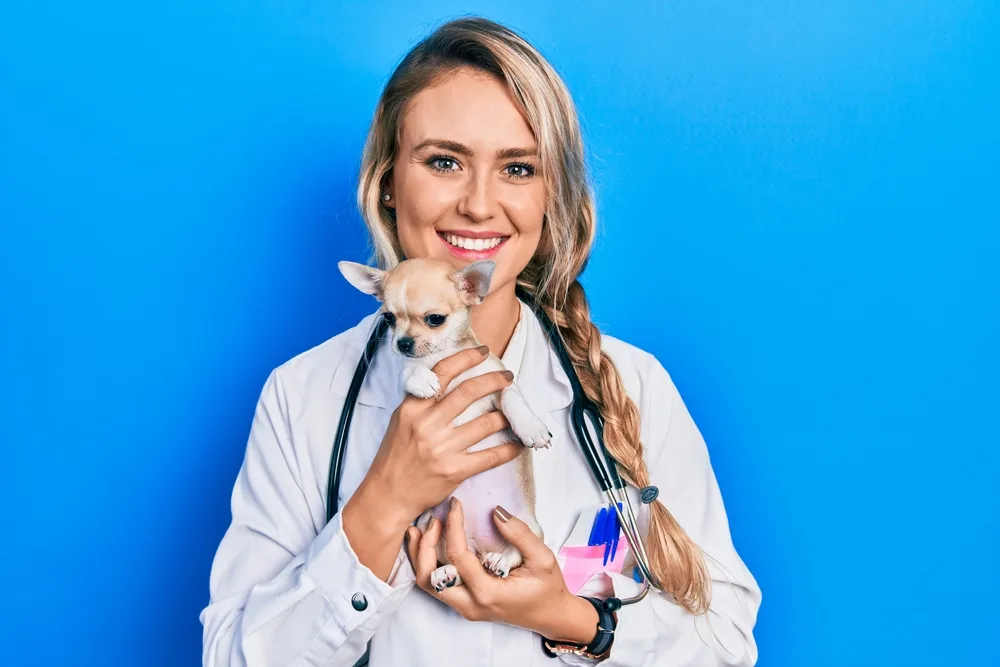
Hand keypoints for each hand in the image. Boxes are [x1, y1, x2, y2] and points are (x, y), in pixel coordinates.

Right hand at [343, 346, 521, 578]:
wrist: (388, 495)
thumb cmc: (395, 456)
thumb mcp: (401, 421)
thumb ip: (423, 402)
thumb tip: (452, 381)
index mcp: (413, 408)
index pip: (443, 372)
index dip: (467, 358)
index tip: (484, 352)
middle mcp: (427, 424)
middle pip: (469, 392)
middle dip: (495, 381)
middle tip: (508, 378)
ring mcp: (442, 448)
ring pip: (486, 423)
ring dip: (505, 415)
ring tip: (512, 411)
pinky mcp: (455, 470)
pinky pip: (491, 456)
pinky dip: (509, 448)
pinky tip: (518, 443)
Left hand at [406, 499, 599, 644]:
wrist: (550, 616)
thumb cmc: (548, 588)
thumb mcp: (542, 559)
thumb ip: (520, 534)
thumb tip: (496, 511)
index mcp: (488, 594)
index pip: (458, 558)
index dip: (453, 527)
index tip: (455, 505)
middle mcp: (471, 605)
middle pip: (429, 578)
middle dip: (425, 545)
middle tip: (434, 519)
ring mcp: (464, 607)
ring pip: (426, 584)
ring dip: (420, 556)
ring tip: (421, 529)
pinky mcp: (463, 604)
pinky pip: (435, 586)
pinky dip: (426, 563)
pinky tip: (427, 543)